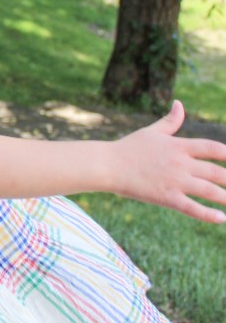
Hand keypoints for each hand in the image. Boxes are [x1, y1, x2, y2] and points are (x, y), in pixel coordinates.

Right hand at [112, 100, 225, 222]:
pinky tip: (222, 218)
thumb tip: (179, 103)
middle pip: (217, 172)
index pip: (212, 148)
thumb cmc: (128, 147)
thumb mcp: (151, 131)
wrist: (108, 165)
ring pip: (209, 191)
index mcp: (179, 146)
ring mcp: (175, 181)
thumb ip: (170, 121)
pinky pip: (192, 208)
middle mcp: (181, 163)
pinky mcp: (166, 197)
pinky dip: (208, 214)